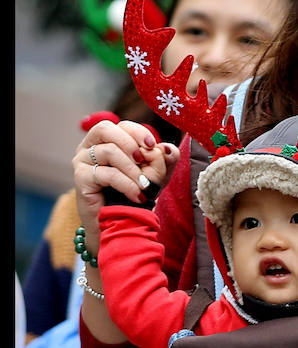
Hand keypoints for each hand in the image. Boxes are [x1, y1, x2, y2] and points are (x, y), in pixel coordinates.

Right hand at [72, 118, 179, 252]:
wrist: (119, 222)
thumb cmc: (135, 192)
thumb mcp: (156, 173)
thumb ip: (165, 158)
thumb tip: (167, 148)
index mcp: (105, 140)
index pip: (120, 125)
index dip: (137, 132)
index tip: (152, 145)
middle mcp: (89, 146)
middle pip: (106, 129)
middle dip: (130, 143)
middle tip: (144, 161)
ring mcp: (82, 161)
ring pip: (109, 151)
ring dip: (132, 170)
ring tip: (144, 186)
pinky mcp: (81, 178)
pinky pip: (107, 173)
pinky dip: (127, 184)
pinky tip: (137, 195)